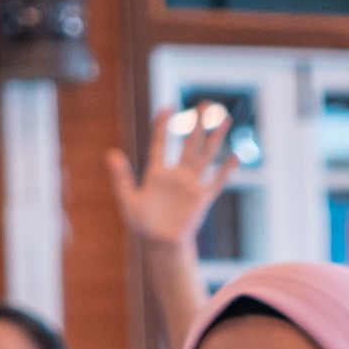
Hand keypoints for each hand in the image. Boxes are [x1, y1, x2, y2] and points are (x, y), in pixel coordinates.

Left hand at [106, 103, 237, 249]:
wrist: (161, 245)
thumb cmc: (143, 225)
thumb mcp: (128, 199)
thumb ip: (121, 176)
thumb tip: (111, 153)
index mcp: (157, 173)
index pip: (161, 143)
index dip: (163, 125)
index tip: (168, 106)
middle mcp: (177, 175)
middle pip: (189, 143)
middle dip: (198, 123)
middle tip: (206, 103)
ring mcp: (191, 185)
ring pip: (206, 155)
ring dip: (215, 137)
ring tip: (224, 118)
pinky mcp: (202, 198)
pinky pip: (217, 181)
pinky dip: (226, 169)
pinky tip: (236, 156)